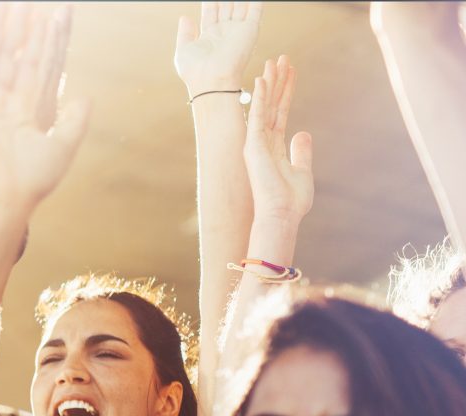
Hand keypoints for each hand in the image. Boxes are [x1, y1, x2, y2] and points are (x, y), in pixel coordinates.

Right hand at [0, 5, 88, 213]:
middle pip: (10, 56)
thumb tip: (84, 97)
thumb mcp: (62, 147)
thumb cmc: (32, 181)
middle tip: (23, 0)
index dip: (43, 40)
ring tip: (1, 4)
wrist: (5, 199)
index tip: (51, 15)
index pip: (35, 65)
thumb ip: (74, 121)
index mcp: (25, 108)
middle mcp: (1, 102)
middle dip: (17, 28)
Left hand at [173, 1, 261, 93]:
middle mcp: (225, 32)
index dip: (211, 2)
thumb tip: (185, 17)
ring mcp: (238, 31)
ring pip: (239, 6)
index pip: (211, 12)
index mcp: (209, 36)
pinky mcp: (250, 30)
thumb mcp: (184, 49)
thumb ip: (185, 32)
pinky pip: (254, 11)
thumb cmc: (195, 70)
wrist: (212, 80)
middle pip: (225, 7)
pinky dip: (255, 2)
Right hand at [241, 56, 313, 222]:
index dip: (286, 92)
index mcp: (274, 147)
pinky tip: (263, 79)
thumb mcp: (302, 171)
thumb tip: (303, 133)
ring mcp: (256, 143)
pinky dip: (260, 97)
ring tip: (275, 61)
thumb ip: (301, 151)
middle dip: (278, 81)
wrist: (281, 215)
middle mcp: (263, 142)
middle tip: (282, 58)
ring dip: (270, 82)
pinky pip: (257, 115)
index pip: (281, 112)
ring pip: (264, 105)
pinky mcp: (253, 145)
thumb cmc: (291, 200)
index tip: (290, 72)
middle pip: (272, 104)